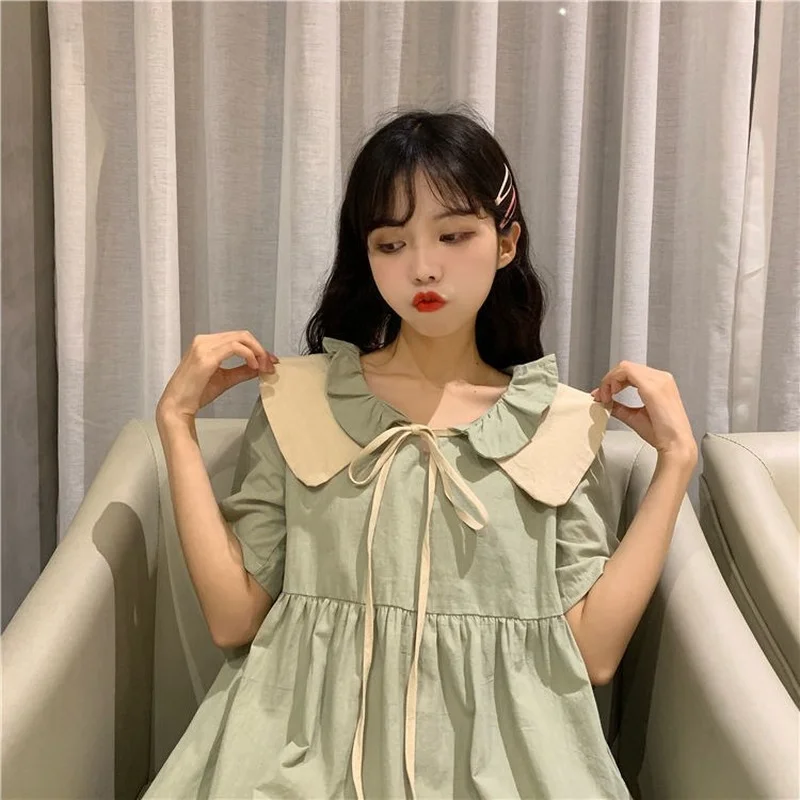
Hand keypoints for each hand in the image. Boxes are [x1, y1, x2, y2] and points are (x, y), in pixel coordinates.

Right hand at [156, 331, 277, 425]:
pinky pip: (235, 348)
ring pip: (241, 339)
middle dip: (260, 349)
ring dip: (258, 352)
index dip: (257, 347)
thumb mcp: (225, 379)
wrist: (177, 406)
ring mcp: (204, 347)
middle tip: (270, 365)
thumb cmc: (195, 393)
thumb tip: (260, 367)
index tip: (270, 361)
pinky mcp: (206, 357)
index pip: (238, 338)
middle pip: (242, 335)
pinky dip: (249, 356)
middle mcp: (204, 341)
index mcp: (207, 343)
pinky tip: (254, 367)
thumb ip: (242, 371)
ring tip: (264, 368)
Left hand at [591, 361, 696, 466]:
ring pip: (625, 367)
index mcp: (659, 383)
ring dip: (610, 381)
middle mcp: (661, 378)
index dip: (612, 381)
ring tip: (606, 397)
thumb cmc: (661, 433)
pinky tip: (611, 395)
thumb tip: (606, 402)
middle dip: (609, 380)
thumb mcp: (633, 416)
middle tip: (602, 397)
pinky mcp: (652, 387)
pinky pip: (627, 373)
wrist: (675, 445)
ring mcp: (658, 381)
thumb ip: (619, 407)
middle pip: (626, 367)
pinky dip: (613, 381)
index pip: (630, 372)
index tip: (602, 395)